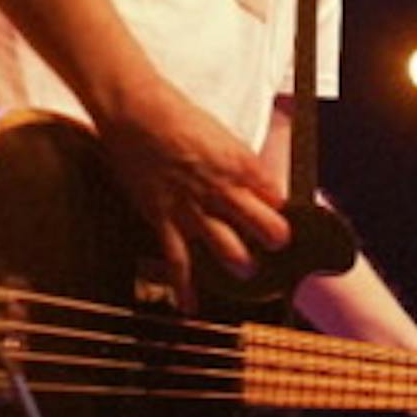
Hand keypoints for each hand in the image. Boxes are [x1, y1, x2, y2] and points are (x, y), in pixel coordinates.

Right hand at [95, 83, 290, 309]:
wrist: (135, 111)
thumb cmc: (175, 114)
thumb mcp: (220, 133)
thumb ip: (239, 162)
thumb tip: (258, 183)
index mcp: (240, 164)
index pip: (276, 196)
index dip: (280, 208)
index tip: (281, 216)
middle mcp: (222, 189)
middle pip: (263, 226)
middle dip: (274, 239)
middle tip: (275, 245)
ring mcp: (193, 208)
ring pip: (229, 248)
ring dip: (241, 263)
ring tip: (246, 270)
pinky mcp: (164, 219)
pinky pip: (178, 261)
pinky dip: (184, 287)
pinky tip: (191, 306)